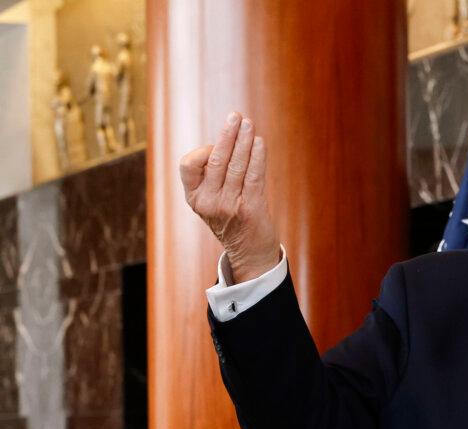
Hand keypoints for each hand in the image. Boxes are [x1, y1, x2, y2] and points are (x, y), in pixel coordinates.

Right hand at [179, 111, 280, 283]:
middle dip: (227, 135)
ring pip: (236, 166)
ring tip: (249, 124)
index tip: (215, 144)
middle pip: (216, 160)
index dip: (203, 150)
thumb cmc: (232, 218)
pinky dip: (258, 157)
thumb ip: (212, 175)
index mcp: (194, 198)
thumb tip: (228, 137)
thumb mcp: (211, 199)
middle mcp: (208, 203)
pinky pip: (254, 177)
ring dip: (244, 141)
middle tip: (236, 116)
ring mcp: (229, 207)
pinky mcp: (251, 210)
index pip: (188, 165)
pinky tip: (260, 143)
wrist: (250, 252)